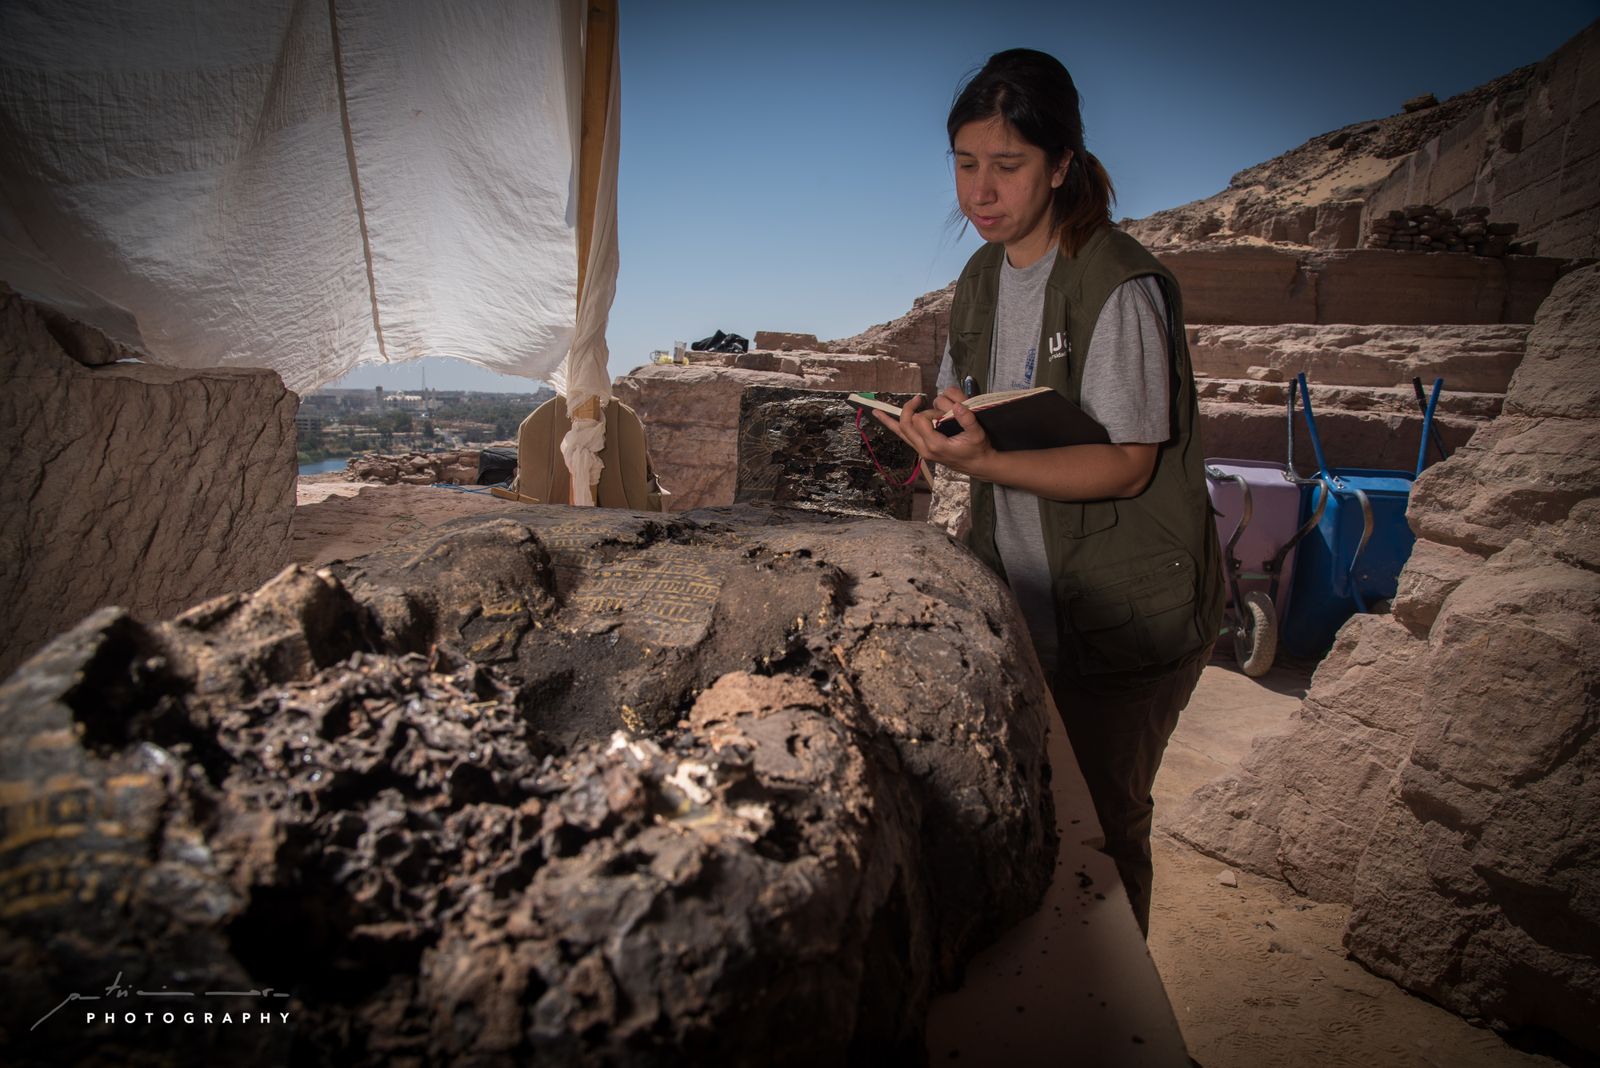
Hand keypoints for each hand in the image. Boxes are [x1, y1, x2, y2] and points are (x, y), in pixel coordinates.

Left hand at [872, 392, 994, 477]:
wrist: (978, 465)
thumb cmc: (978, 449)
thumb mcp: (977, 434)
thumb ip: (968, 419)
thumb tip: (957, 405)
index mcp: (935, 445)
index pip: (921, 420)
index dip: (931, 411)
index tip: (944, 413)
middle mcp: (924, 449)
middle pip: (906, 425)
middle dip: (909, 409)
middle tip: (918, 398)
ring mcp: (921, 450)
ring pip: (900, 433)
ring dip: (889, 420)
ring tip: (876, 410)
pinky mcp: (922, 450)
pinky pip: (904, 437)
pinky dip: (893, 427)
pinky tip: (883, 419)